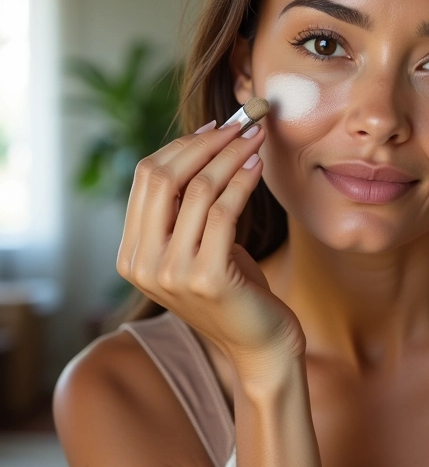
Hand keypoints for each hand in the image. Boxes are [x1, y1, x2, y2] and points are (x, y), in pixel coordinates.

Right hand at [116, 120, 305, 377]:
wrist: (259, 344)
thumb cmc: (235, 289)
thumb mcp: (200, 245)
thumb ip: (187, 209)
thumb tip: (205, 143)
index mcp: (132, 253)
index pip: (146, 179)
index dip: (182, 145)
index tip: (216, 125)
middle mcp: (142, 264)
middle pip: (164, 177)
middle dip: (206, 142)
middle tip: (241, 121)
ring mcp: (171, 273)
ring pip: (198, 189)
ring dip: (231, 154)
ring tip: (256, 137)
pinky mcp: (207, 277)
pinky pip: (224, 211)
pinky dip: (243, 180)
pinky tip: (257, 165)